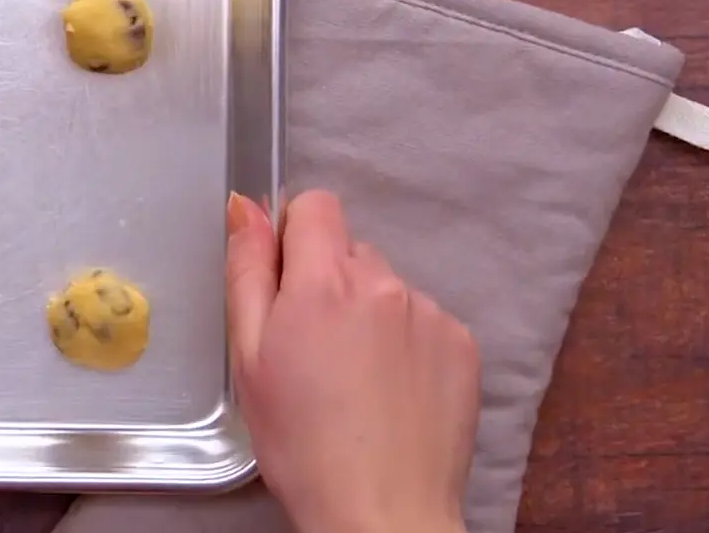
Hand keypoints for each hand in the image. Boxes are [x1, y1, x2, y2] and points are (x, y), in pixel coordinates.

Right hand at [226, 189, 480, 532]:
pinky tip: (390, 391)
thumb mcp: (248, 357)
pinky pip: (424, 320)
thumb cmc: (301, 444)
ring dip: (368, 314)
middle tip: (312, 349)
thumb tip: (246, 206)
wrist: (381, 512)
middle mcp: (384, 283)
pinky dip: (405, 344)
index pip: (315, 205)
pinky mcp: (462, 345)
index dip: (293, 237)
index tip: (285, 284)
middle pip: (349, 250)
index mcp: (323, 281)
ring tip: (354, 380)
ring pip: (387, 287)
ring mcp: (430, 313)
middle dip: (327, 283)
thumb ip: (247, 271)